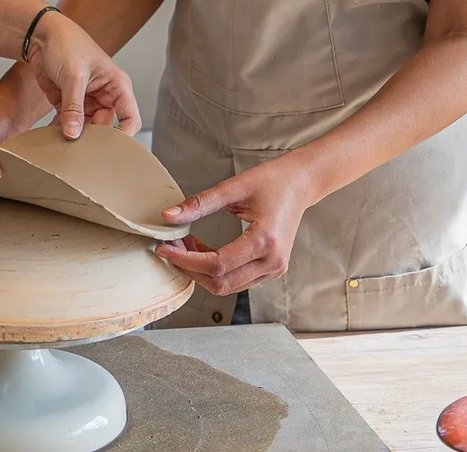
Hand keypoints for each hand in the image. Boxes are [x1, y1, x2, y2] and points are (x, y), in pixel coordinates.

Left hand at [27, 11, 140, 137]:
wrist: (42, 35)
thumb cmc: (67, 44)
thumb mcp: (73, 75)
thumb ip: (74, 106)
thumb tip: (73, 134)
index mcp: (117, 86)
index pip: (130, 118)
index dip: (124, 136)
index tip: (109, 149)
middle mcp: (104, 96)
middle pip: (105, 128)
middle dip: (92, 139)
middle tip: (78, 149)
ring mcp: (86, 102)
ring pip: (85, 129)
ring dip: (74, 137)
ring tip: (62, 144)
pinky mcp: (68, 105)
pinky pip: (68, 124)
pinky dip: (60, 131)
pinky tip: (51, 135)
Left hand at [153, 158, 316, 295]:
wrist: (300, 184)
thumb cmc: (273, 181)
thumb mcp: (234, 187)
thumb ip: (200, 203)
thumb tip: (169, 217)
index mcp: (265, 241)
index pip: (217, 264)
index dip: (187, 260)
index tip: (166, 248)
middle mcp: (272, 262)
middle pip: (221, 283)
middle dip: (191, 269)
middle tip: (171, 248)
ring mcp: (274, 269)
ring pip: (227, 286)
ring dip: (201, 271)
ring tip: (185, 246)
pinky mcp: (271, 269)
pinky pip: (237, 280)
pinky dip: (216, 270)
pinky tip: (202, 250)